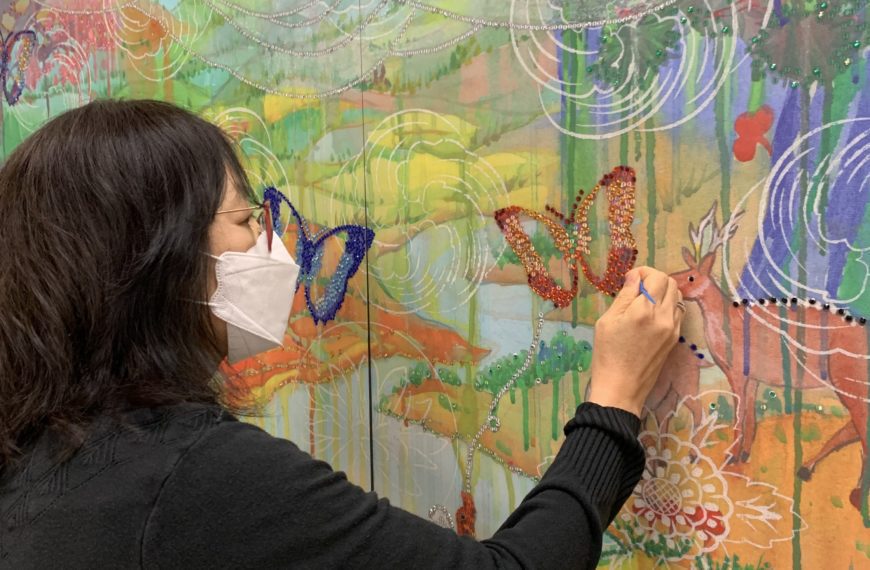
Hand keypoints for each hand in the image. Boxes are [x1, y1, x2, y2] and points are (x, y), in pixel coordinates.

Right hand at [587, 267, 684, 417]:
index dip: (643, 272)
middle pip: (671, 283)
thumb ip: (624, 296)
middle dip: (654, 279)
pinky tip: (651, 315)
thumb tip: (634, 277)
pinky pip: (677, 312)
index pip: (656, 277)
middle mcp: (663, 316)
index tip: (630, 279)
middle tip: (637, 287)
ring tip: (644, 301)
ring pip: (677, 296)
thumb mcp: (607, 321)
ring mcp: (673, 328)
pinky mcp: (675, 338)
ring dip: (663, 292)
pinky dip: (667, 306)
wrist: (621, 388)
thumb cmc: (607, 355)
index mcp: (643, 310)